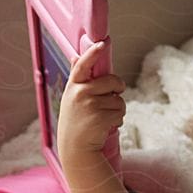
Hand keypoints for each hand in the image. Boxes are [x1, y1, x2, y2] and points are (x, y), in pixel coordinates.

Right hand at [56, 40, 125, 159]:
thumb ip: (77, 78)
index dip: (93, 53)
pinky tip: (106, 125)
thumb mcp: (71, 97)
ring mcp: (90, 105)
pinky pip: (120, 111)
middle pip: (113, 81)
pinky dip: (118, 119)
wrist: (76, 149)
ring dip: (117, 108)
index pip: (83, 65)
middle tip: (110, 98)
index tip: (102, 43)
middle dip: (117, 88)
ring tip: (103, 117)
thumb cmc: (76, 121)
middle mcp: (80, 93)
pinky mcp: (101, 117)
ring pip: (119, 98)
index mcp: (73, 86)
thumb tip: (76, 56)